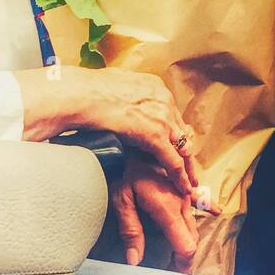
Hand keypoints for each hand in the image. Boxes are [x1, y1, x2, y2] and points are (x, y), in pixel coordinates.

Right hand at [14, 66, 199, 199]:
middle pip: (182, 132)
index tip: (177, 145)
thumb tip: (120, 103)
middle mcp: (164, 100)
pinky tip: (183, 187)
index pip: (172, 115)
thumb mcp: (116, 86)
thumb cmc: (88, 91)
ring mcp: (162, 118)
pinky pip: (173, 161)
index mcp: (155, 88)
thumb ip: (127, 97)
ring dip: (187, 168)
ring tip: (190, 183)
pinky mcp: (156, 135)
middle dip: (186, 152)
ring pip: (182, 148)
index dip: (175, 133)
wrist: (82, 94)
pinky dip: (180, 176)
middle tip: (191, 169)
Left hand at [109, 155, 218, 271]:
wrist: (135, 142)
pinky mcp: (184, 186)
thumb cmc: (125, 171)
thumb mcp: (121, 200)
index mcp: (168, 208)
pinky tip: (214, 211)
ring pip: (194, 225)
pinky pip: (200, 200)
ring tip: (180, 260)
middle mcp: (182, 202)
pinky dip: (206, 209)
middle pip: (192, 239)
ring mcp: (186, 194)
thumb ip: (130, 231)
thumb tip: (134, 261)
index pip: (186, 246)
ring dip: (189, 242)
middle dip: (185, 260)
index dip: (183, 266)